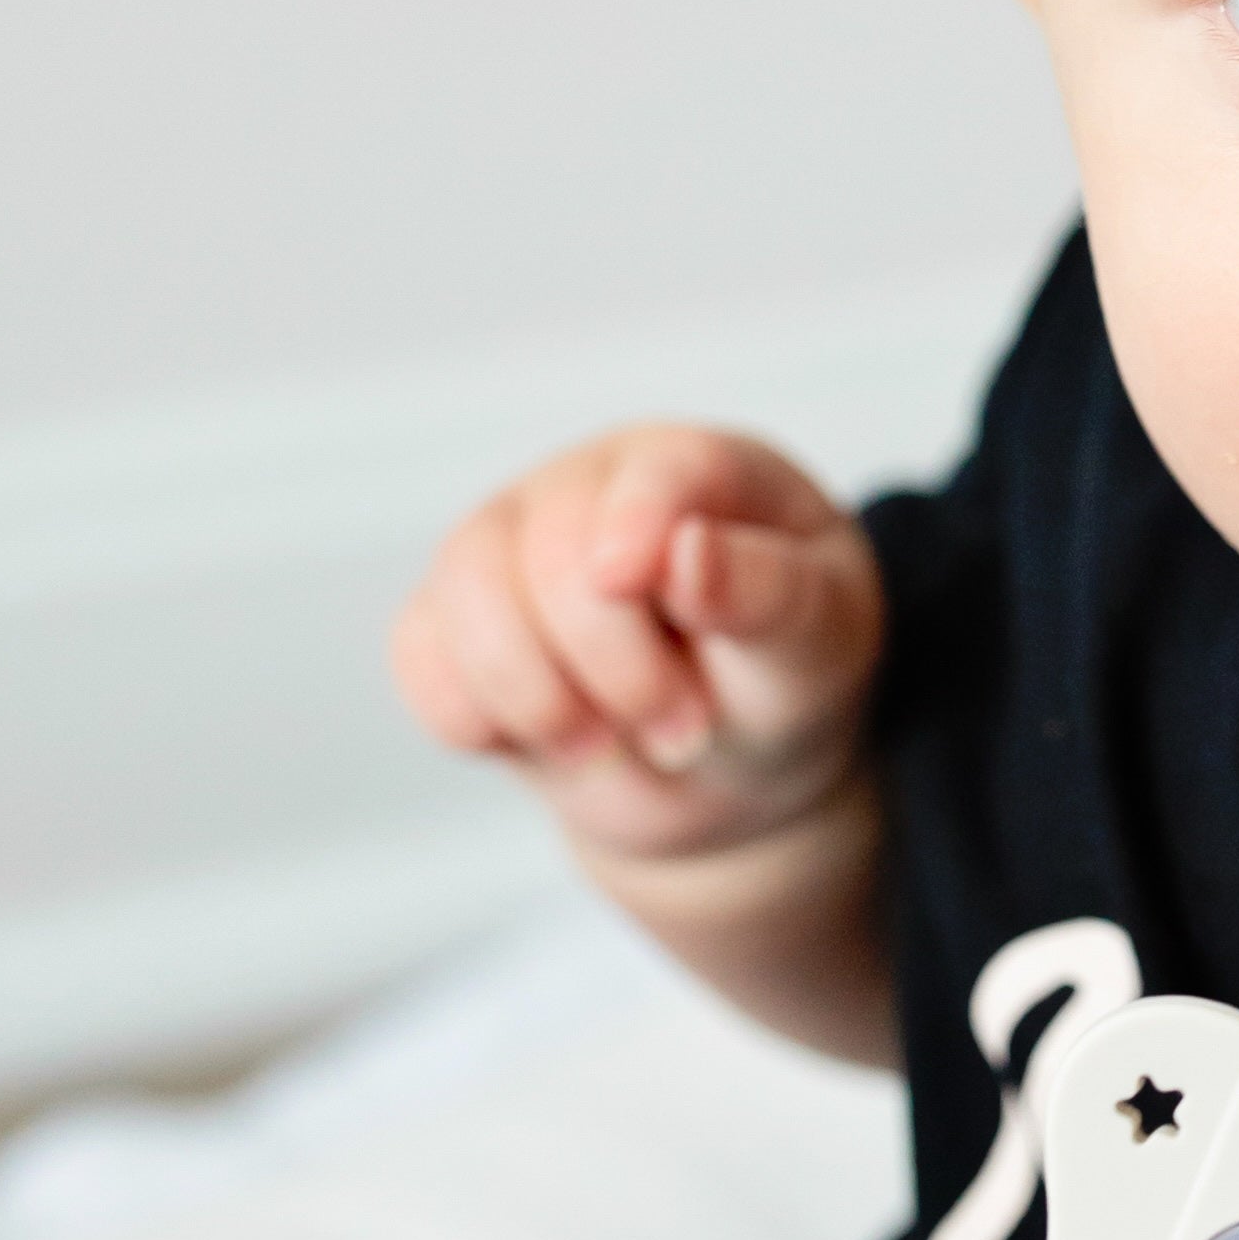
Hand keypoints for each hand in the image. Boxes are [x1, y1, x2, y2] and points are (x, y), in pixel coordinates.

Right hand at [391, 426, 883, 871]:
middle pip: (552, 548)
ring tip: (610, 748)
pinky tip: (550, 741)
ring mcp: (508, 545)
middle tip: (686, 734)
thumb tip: (687, 551)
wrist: (724, 769)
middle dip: (617, 668)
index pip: (658, 471)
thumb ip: (767, 596)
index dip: (640, 521)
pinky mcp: (449, 619)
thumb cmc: (781, 681)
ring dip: (539, 699)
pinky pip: (421, 656)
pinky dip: (475, 719)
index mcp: (700, 470)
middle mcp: (590, 487)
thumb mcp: (817, 645)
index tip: (632, 582)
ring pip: (467, 592)